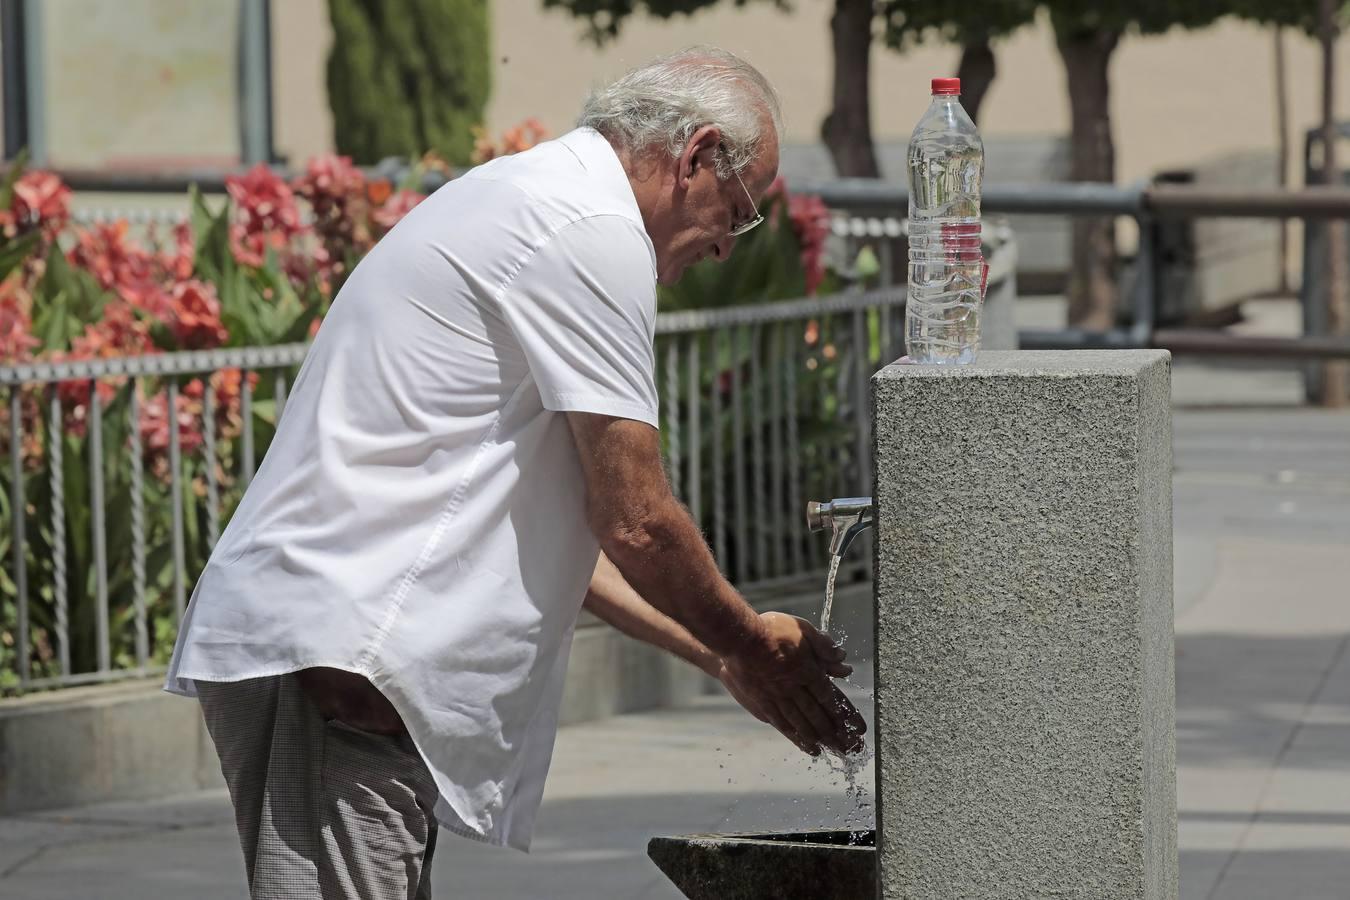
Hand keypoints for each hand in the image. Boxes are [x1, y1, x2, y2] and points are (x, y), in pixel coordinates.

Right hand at [720, 612, 866, 756]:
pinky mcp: (763, 704)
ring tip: (833, 751)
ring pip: (803, 724)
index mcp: (807, 670)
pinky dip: (798, 739)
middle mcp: (795, 688)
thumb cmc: (770, 629)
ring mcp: (778, 698)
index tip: (857, 728)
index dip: (844, 714)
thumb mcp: (801, 628)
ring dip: (820, 739)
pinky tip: (808, 747)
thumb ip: (822, 644)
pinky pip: (783, 725)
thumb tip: (842, 658)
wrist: (737, 638)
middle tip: (850, 748)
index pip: (830, 696)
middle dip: (836, 733)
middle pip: (819, 715)